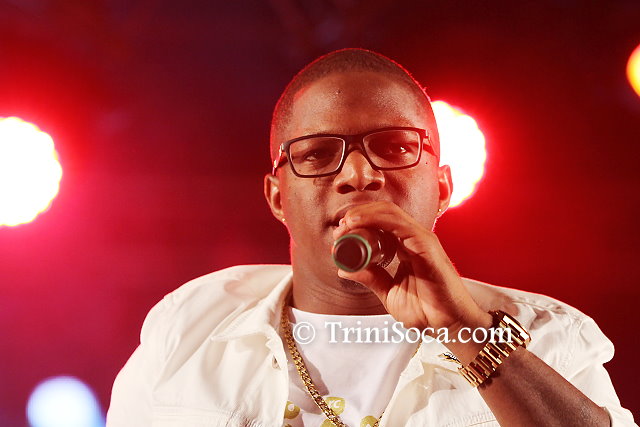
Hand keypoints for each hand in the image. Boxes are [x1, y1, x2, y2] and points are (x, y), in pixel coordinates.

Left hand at [332, 201, 491, 359]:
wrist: (449, 325)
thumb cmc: (427, 311)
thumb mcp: (389, 294)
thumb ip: (371, 279)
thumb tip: (344, 270)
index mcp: (406, 246)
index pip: (381, 222)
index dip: (358, 223)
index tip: (339, 235)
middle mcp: (414, 238)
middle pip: (383, 212)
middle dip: (358, 216)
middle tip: (339, 230)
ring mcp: (422, 239)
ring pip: (390, 213)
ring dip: (364, 215)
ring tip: (346, 225)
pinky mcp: (427, 246)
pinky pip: (400, 225)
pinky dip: (377, 220)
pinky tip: (360, 224)